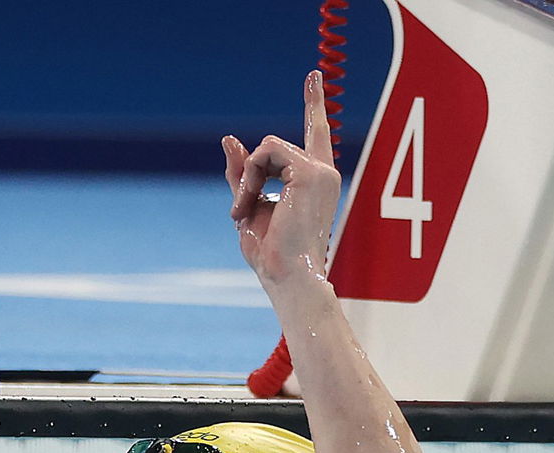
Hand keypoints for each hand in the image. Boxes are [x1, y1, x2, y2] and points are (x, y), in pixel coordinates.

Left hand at [222, 71, 341, 289]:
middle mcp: (323, 172)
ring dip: (246, 179)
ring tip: (243, 212)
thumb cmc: (270, 252)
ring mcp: (321, 170)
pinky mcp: (311, 172)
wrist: (286, 275)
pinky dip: (249, 177)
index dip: (314, 104)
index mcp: (313, 181)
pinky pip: (267, 153)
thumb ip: (242, 174)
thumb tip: (229, 139)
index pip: (315, 135)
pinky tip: (249, 204)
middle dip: (248, 176)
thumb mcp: (249, 206)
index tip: (313, 76)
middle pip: (272, 147)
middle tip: (240, 213)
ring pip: (267, 146)